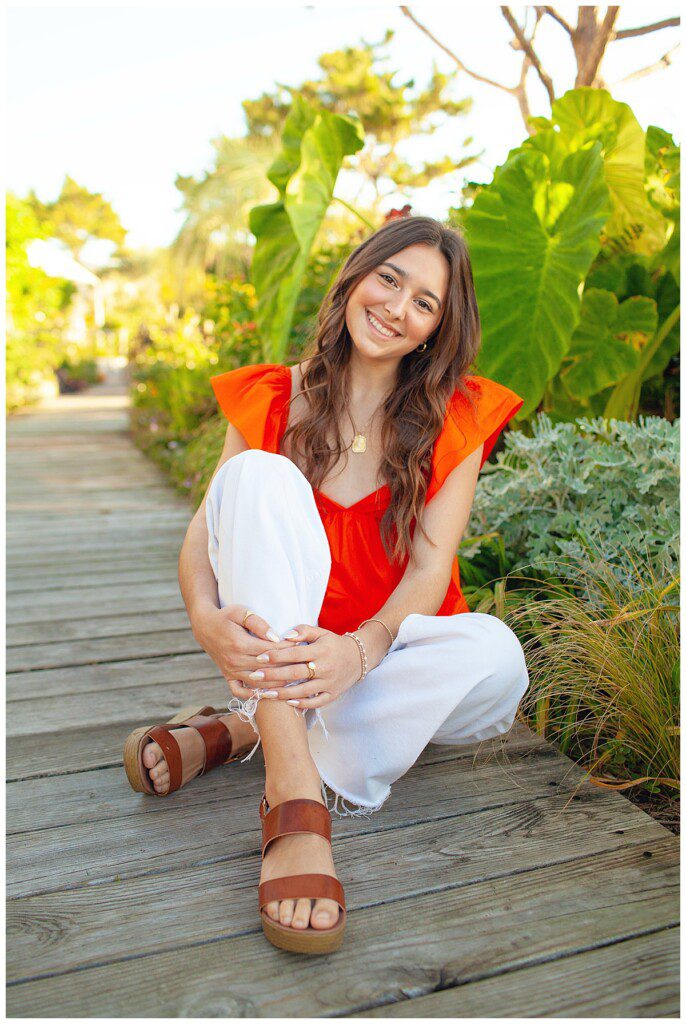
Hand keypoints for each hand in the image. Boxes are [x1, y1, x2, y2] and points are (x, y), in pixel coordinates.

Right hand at [192, 603, 301, 695]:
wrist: (205, 627)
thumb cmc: (226, 617)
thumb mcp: (241, 612)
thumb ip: (259, 624)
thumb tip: (275, 637)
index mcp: (240, 644)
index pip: (270, 651)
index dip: (287, 650)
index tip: (302, 648)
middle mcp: (235, 661)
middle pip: (267, 669)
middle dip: (287, 668)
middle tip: (304, 666)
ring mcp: (231, 671)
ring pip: (258, 683)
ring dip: (277, 684)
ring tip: (294, 680)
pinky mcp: (228, 676)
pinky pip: (240, 692)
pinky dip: (254, 695)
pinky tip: (269, 693)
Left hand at [229, 622, 363, 709]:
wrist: (359, 657)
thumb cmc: (333, 644)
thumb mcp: (321, 632)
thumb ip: (303, 631)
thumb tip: (284, 636)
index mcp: (321, 650)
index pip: (295, 654)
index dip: (277, 655)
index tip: (259, 658)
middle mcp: (325, 667)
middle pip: (296, 673)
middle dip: (273, 675)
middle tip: (254, 676)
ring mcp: (329, 683)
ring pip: (303, 690)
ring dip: (283, 693)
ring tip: (264, 693)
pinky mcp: (333, 694)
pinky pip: (316, 702)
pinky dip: (302, 704)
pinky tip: (287, 703)